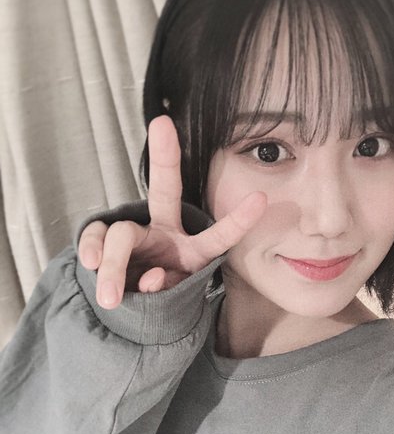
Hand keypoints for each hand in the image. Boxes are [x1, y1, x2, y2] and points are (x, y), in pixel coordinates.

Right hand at [78, 116, 266, 308]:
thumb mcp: (171, 301)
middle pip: (166, 191)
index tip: (261, 198)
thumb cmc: (158, 300)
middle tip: (162, 125)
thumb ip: (166, 292)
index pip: (218, 235)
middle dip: (167, 157)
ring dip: (114, 265)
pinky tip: (92, 265)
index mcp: (192, 249)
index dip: (237, 220)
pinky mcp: (103, 242)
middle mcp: (165, 232)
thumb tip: (150, 278)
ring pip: (122, 234)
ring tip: (110, 297)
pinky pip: (96, 237)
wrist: (125, 308)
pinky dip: (93, 250)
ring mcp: (135, 235)